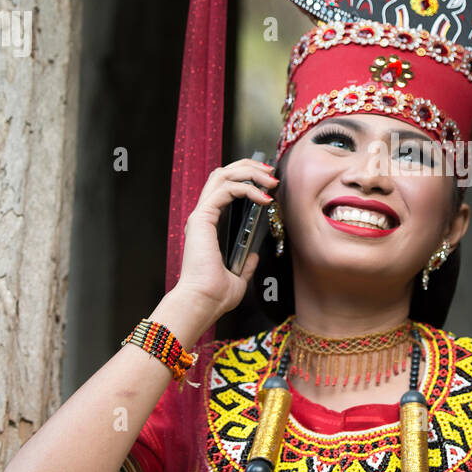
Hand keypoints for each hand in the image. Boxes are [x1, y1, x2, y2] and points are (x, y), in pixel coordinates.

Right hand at [174, 157, 279, 318]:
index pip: (224, 189)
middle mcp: (203, 217)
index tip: (268, 184)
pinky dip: (247, 189)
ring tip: (270, 180)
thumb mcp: (238, 276)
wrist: (203, 303)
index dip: (246, 179)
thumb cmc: (214, 295)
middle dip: (249, 167)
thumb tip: (254, 255)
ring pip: (222, 175)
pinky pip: (226, 190)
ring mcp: (201, 216)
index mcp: (208, 227)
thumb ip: (246, 263)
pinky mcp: (203, 218)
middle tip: (271, 173)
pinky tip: (264, 198)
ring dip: (249, 172)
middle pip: (222, 175)